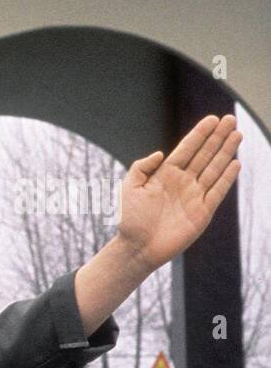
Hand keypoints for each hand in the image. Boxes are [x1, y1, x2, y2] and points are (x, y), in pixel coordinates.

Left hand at [116, 114, 241, 270]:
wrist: (137, 248)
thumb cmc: (130, 220)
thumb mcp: (129, 189)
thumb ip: (141, 168)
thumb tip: (161, 153)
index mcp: (165, 175)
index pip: (187, 149)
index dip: (199, 134)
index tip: (212, 119)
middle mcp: (182, 182)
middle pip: (204, 155)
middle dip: (217, 137)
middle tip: (230, 119)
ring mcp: (194, 196)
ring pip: (214, 169)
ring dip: (226, 152)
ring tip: (237, 134)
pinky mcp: (202, 212)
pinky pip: (218, 191)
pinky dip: (227, 178)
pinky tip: (235, 162)